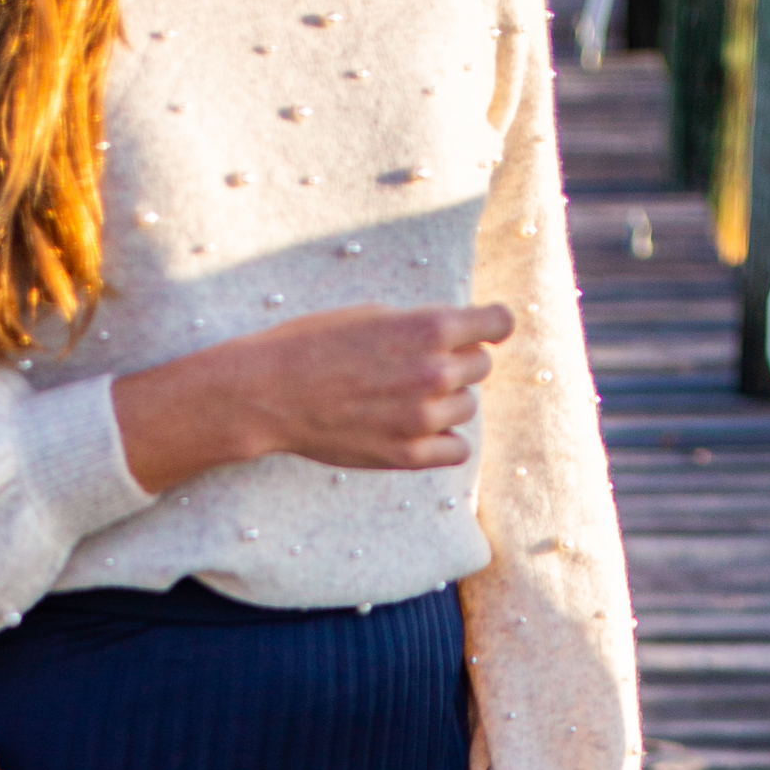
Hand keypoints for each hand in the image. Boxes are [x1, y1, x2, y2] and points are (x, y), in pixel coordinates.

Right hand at [112, 302, 514, 493]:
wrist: (271, 392)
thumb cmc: (315, 343)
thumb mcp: (374, 314)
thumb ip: (422, 326)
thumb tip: (459, 337)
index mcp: (429, 328)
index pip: (498, 324)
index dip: (492, 325)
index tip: (485, 330)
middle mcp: (434, 373)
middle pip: (481, 367)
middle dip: (458, 362)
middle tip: (419, 364)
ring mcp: (422, 418)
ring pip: (468, 408)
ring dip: (447, 401)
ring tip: (407, 396)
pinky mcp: (407, 454)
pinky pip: (457, 450)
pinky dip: (443, 440)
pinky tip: (418, 429)